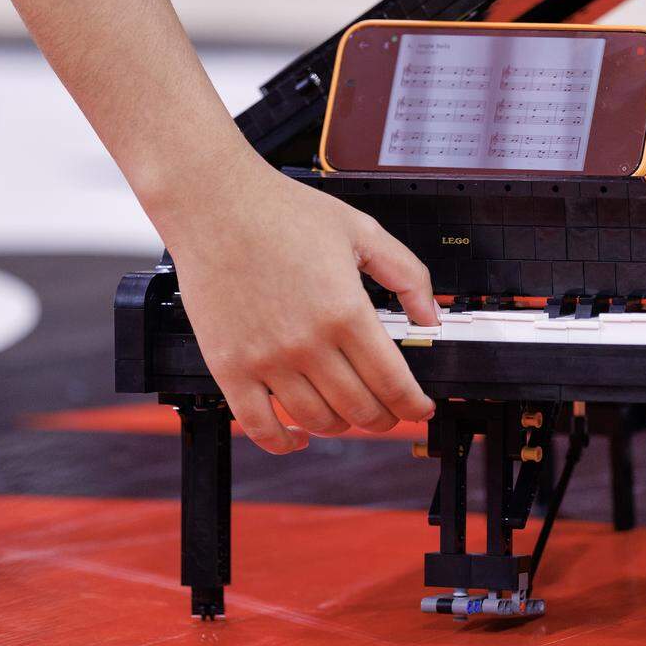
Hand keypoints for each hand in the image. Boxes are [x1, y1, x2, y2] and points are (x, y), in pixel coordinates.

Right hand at [162, 164, 438, 453]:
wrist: (213, 203)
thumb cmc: (280, 211)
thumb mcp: (361, 231)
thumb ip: (407, 274)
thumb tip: (431, 317)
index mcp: (346, 311)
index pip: (393, 383)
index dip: (414, 405)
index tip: (419, 407)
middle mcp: (308, 343)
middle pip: (360, 409)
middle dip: (384, 418)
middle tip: (389, 411)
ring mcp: (267, 360)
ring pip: (318, 421)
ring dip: (342, 426)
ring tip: (347, 414)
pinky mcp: (230, 367)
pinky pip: (260, 425)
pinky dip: (284, 442)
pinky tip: (297, 436)